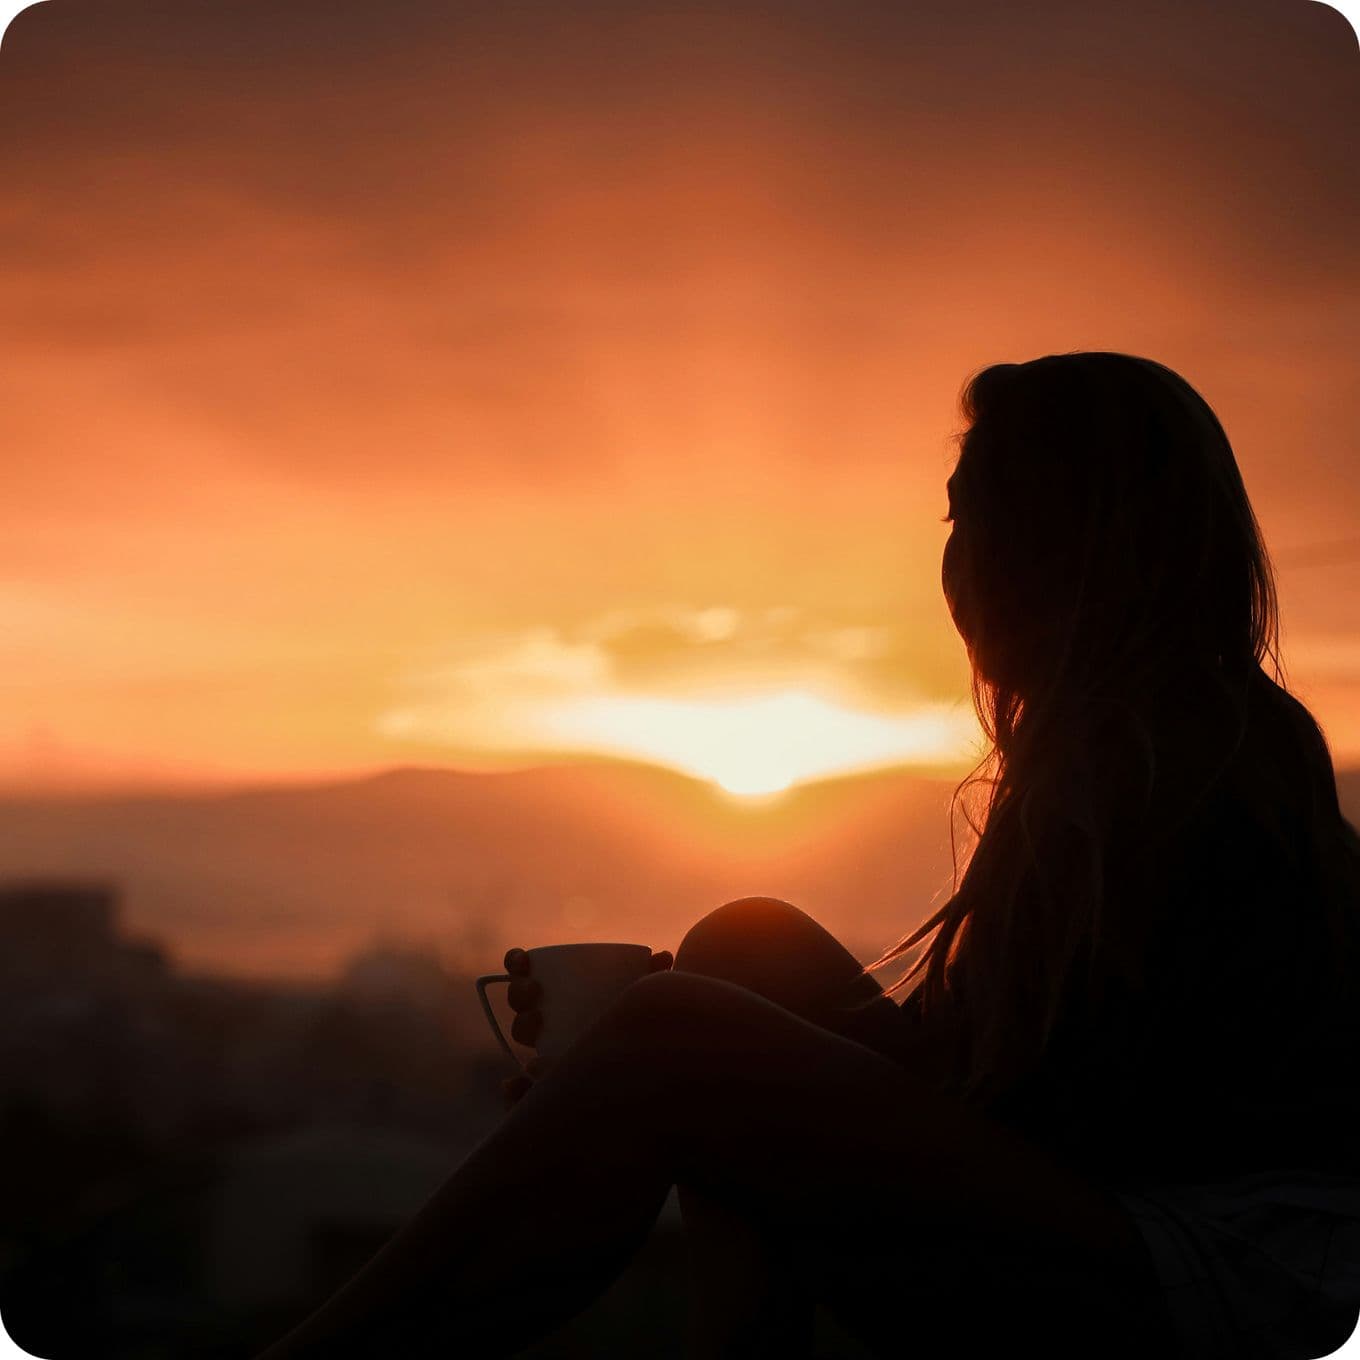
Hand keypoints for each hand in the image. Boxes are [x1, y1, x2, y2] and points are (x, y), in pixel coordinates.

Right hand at [498, 944, 673, 1109]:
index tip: (522, 960)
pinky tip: (514, 1084)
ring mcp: (545, 1047)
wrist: (650, 1068)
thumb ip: (654, 979)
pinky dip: (514, 1088)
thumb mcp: (645, 999)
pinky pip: (522, 1087)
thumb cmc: (641, 1022)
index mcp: (559, 989)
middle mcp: (546, 1016)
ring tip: (538, 1022)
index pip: (527, 971)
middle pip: (521, 1002)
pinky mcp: (546, 1081)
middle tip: (535, 990)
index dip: (517, 962)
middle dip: (519, 993)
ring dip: (521, 1027)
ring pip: (523, 1036)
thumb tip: (666, 955)